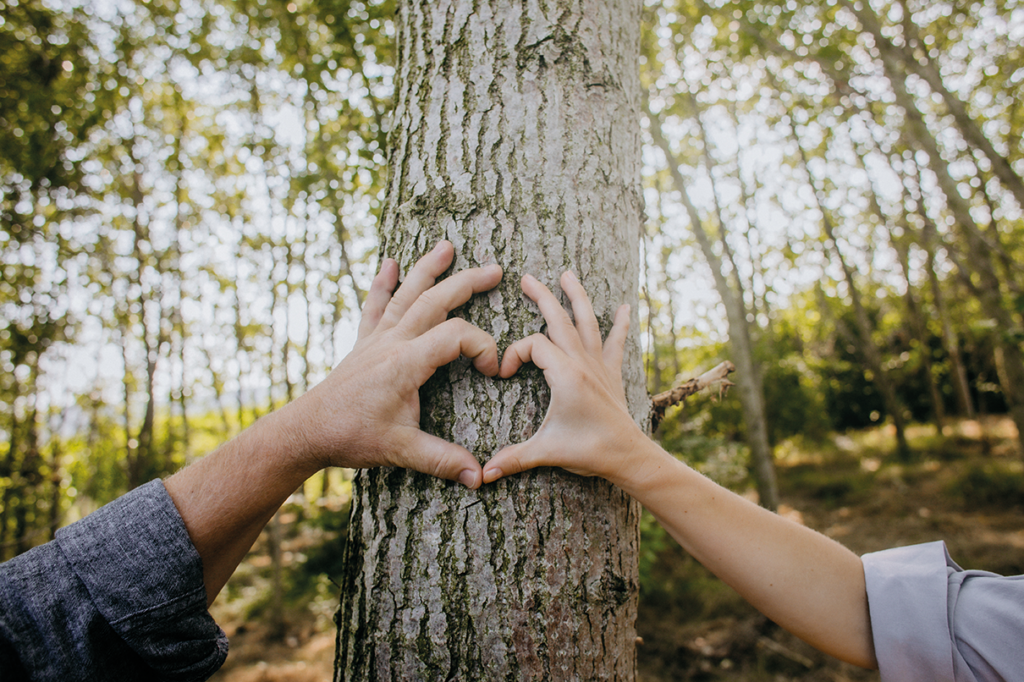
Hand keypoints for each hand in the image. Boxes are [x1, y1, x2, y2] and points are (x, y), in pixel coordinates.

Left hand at [281, 240, 501, 487]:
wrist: (305, 431)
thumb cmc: (350, 436)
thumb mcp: (400, 451)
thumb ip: (441, 460)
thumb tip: (479, 477)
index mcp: (406, 363)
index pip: (456, 336)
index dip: (483, 347)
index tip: (492, 372)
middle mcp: (392, 342)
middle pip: (434, 300)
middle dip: (467, 283)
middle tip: (495, 270)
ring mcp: (376, 340)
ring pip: (406, 295)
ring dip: (427, 269)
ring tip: (446, 246)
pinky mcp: (363, 345)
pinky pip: (374, 306)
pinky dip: (382, 284)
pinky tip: (388, 263)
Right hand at [482, 271, 644, 485]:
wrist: (628, 456)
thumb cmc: (589, 451)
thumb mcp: (546, 452)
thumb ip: (513, 459)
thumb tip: (482, 474)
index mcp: (566, 375)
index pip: (533, 345)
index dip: (513, 353)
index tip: (504, 374)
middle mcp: (583, 363)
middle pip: (560, 320)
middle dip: (543, 296)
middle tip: (526, 278)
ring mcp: (599, 365)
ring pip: (587, 321)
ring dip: (577, 296)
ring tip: (568, 274)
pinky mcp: (611, 374)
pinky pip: (615, 342)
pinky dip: (620, 324)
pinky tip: (625, 307)